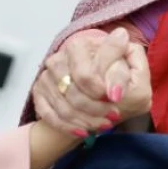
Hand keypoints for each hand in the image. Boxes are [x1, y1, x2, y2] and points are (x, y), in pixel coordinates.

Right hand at [33, 28, 150, 135]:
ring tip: (105, 125)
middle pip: (73, 93)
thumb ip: (126, 52)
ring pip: (63, 108)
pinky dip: (68, 127)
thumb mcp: (127, 61)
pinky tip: (84, 132)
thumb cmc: (112, 72)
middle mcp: (57, 60)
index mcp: (78, 46)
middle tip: (113, 117)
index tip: (115, 99)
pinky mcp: (39, 94)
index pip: (84, 74)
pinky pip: (50, 116)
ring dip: (86, 121)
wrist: (95, 86)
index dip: (100, 90)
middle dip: (96, 109)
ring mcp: (46, 78)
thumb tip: (121, 36)